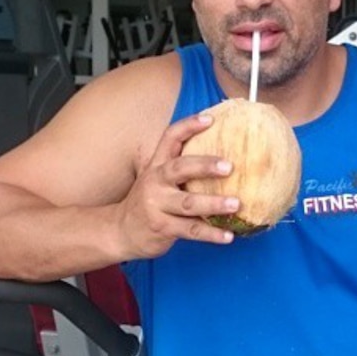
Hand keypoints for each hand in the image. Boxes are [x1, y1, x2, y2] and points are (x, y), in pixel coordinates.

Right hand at [116, 112, 238, 258]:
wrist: (120, 231)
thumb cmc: (150, 201)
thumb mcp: (157, 178)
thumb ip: (180, 167)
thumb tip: (221, 154)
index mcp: (157, 165)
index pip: (170, 138)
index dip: (189, 126)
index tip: (211, 119)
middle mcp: (155, 182)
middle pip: (180, 168)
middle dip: (205, 166)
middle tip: (229, 167)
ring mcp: (157, 206)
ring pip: (188, 203)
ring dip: (214, 204)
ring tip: (236, 204)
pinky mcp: (162, 228)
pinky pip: (191, 230)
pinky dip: (211, 234)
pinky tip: (228, 236)